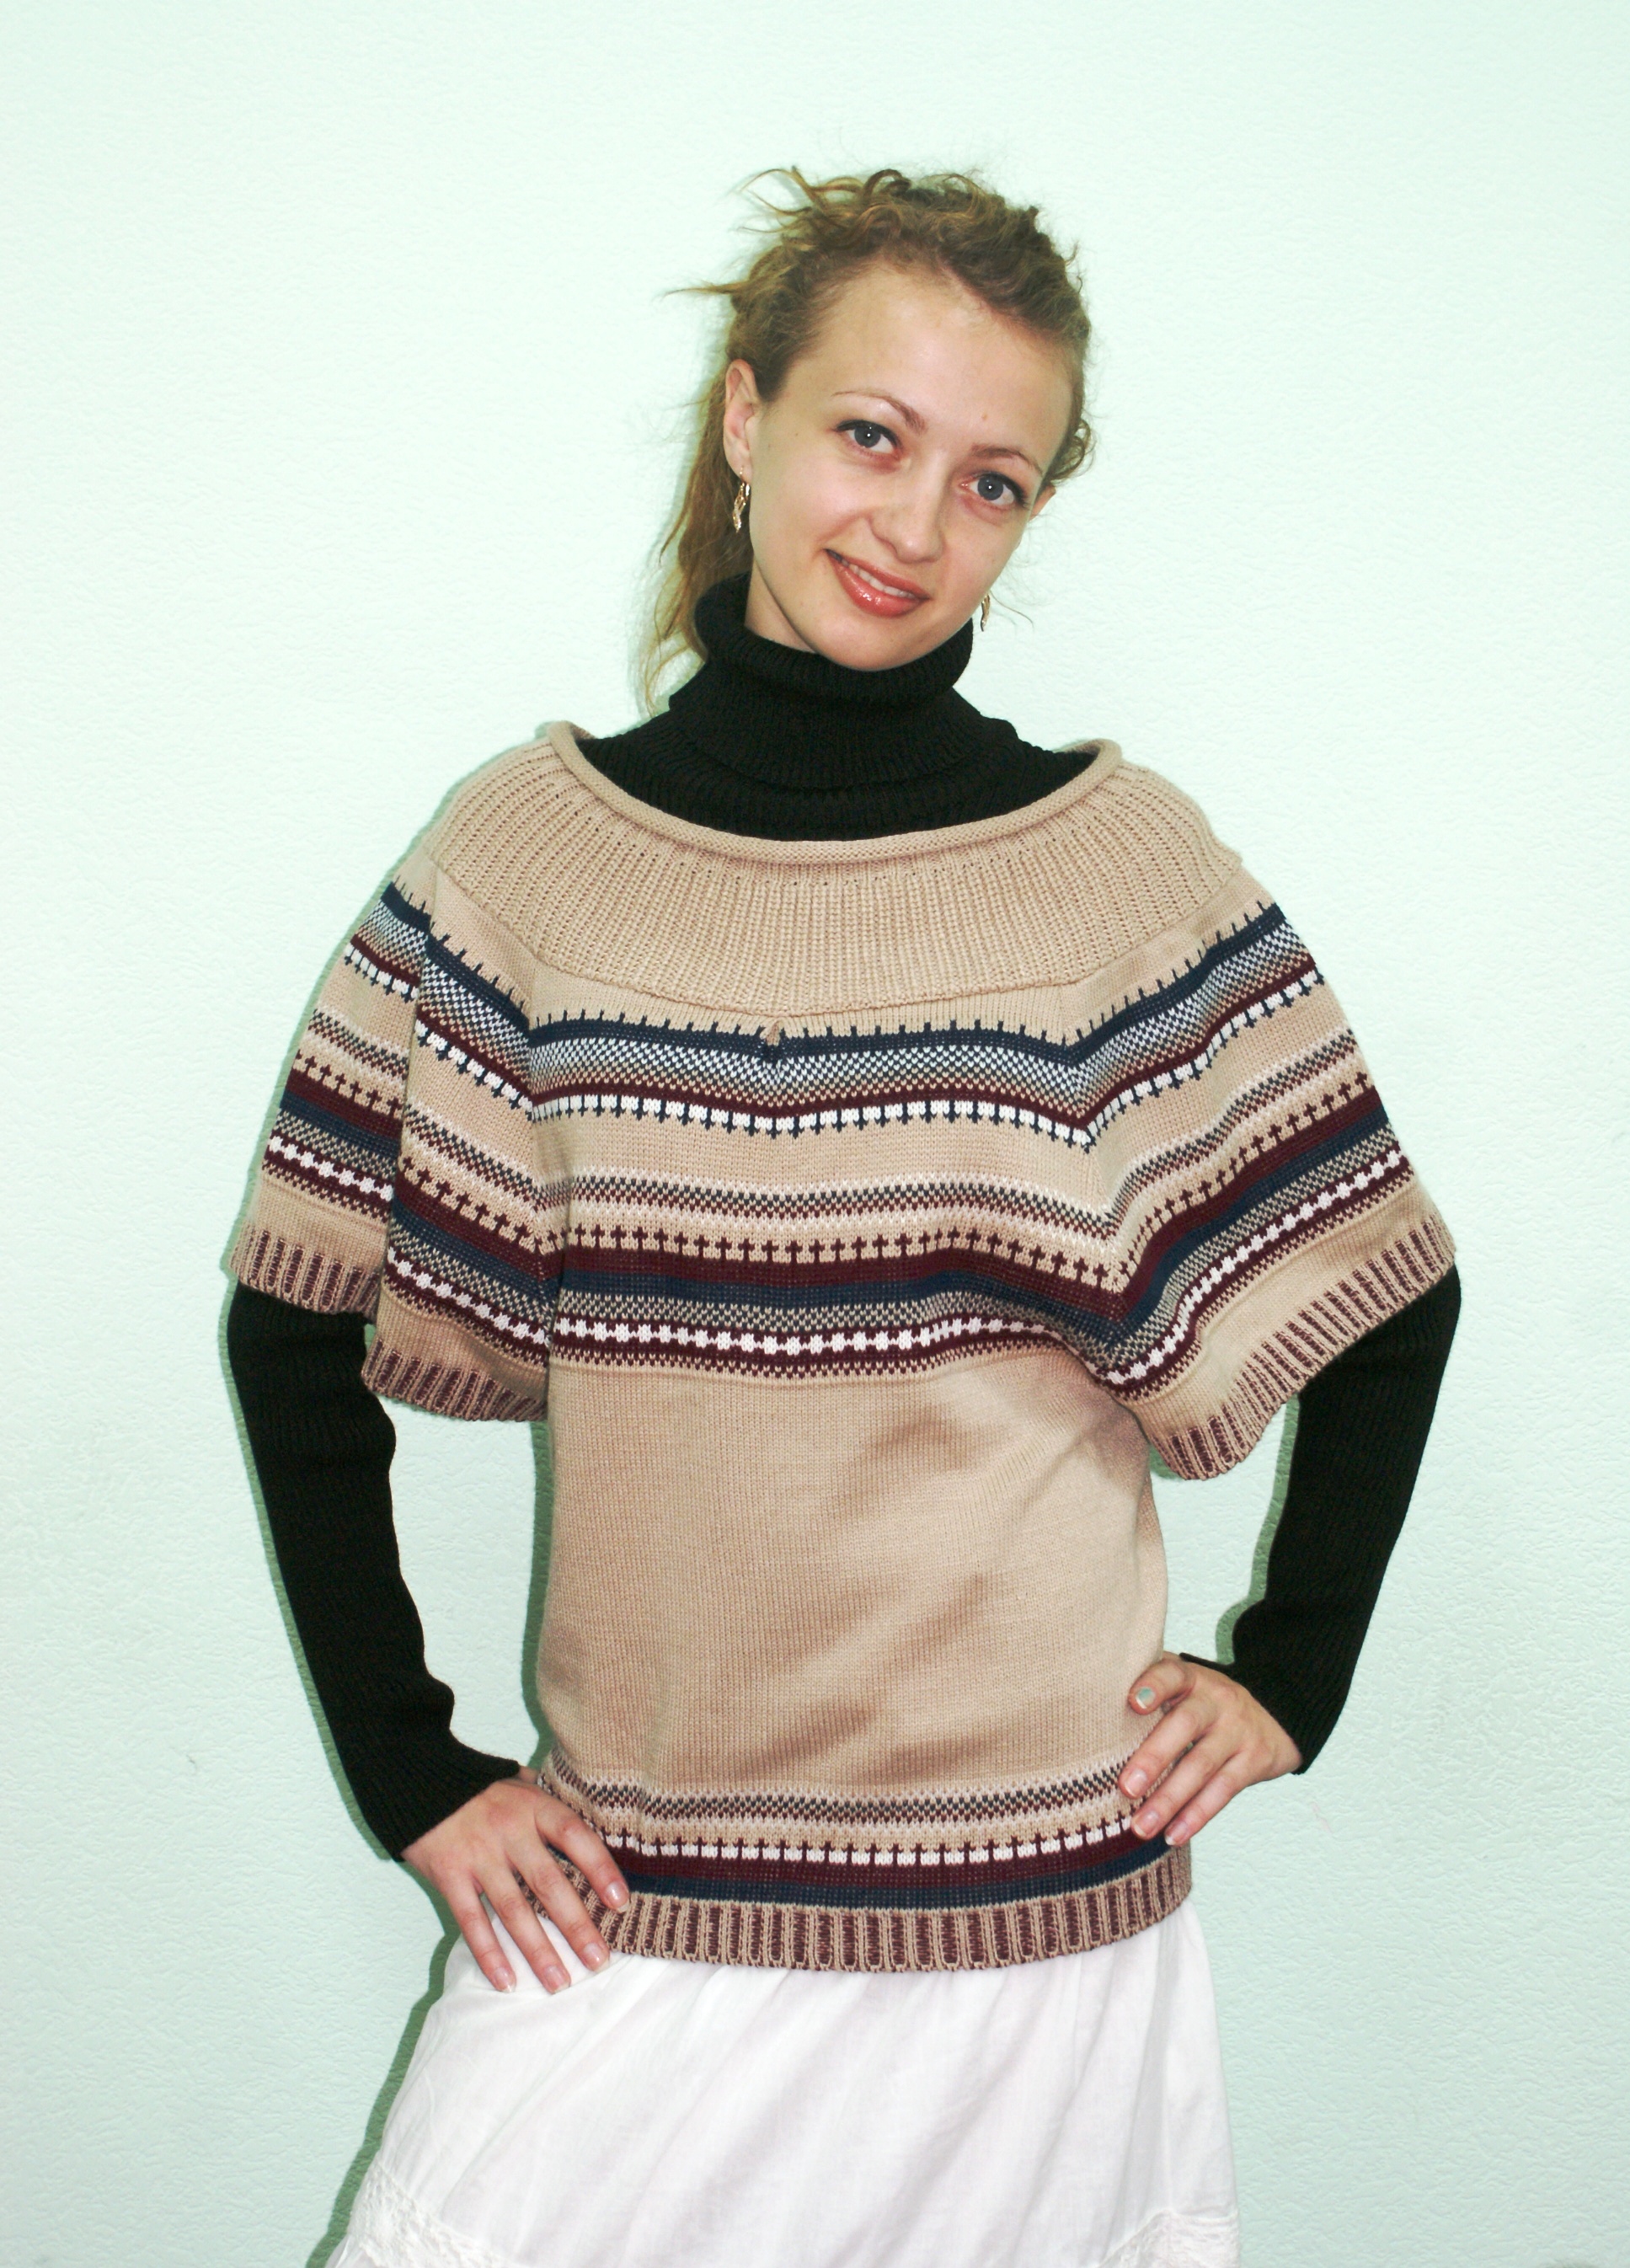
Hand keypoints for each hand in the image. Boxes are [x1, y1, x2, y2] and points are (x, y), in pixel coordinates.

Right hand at [401, 1773, 628, 1994]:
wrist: (417, 1779)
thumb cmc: (480, 1786)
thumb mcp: (520, 1782)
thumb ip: (550, 1803)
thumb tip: (596, 1820)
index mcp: (533, 1805)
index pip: (575, 1836)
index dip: (600, 1868)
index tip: (620, 1902)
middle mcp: (509, 1831)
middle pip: (549, 1883)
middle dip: (576, 1926)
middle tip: (599, 1961)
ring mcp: (478, 1855)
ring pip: (513, 1910)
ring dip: (538, 1950)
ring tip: (559, 1983)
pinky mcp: (448, 1875)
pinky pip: (472, 1921)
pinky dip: (489, 1954)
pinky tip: (507, 1981)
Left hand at [1119, 1655, 1300, 1845]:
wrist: (1274, 1716)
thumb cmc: (1204, 1703)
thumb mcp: (1184, 1686)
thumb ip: (1148, 1689)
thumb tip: (1086, 1706)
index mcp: (1191, 1677)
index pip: (1172, 1673)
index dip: (1154, 1685)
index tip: (1133, 1703)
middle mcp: (1216, 1700)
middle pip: (1185, 1725)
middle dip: (1154, 1757)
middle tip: (1125, 1787)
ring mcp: (1238, 1730)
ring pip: (1202, 1766)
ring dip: (1169, 1799)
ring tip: (1140, 1827)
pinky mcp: (1254, 1761)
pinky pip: (1223, 1792)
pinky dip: (1196, 1816)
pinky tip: (1172, 1836)